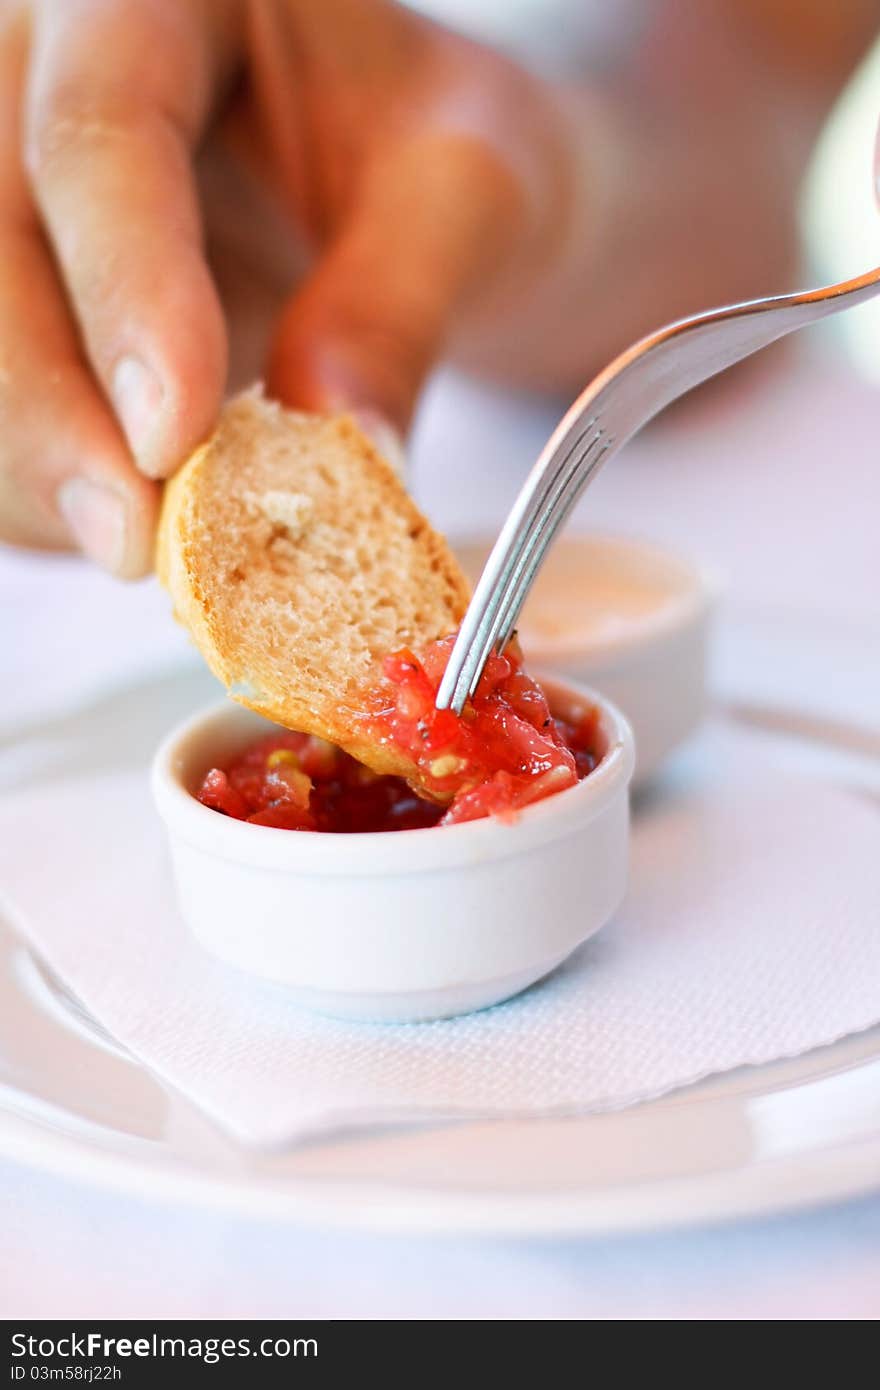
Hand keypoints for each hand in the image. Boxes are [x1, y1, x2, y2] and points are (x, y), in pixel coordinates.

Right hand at [0, 0, 567, 574]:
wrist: (401, 171)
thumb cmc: (433, 147)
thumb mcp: (463, 187)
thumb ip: (401, 299)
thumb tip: (343, 453)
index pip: (99, 132)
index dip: (124, 294)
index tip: (171, 442)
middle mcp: (48, 72)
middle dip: (48, 413)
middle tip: (135, 545)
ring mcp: (15, 184)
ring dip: (36, 466)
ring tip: (150, 549)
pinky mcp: (25, 287)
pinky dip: (41, 489)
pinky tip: (128, 524)